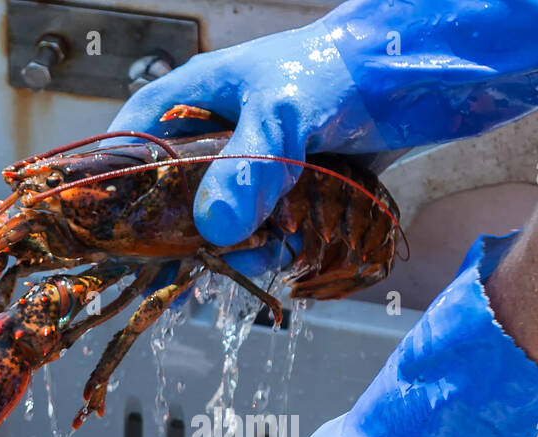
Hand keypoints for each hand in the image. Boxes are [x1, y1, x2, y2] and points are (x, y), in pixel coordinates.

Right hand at [111, 0, 537, 246]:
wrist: (419, 73)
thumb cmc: (343, 69)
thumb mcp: (285, 114)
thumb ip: (248, 168)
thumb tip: (216, 230)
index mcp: (191, 99)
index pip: (128, 149)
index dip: (118, 195)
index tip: (122, 240)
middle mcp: (217, 133)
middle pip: (175, 199)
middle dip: (192, 237)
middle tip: (207, 265)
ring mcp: (256, 162)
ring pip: (225, 223)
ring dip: (245, 248)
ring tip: (275, 249)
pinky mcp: (293, 185)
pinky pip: (270, 228)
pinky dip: (281, 244)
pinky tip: (300, 246)